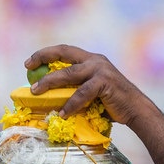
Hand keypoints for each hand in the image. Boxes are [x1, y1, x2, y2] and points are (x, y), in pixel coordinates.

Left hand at [24, 45, 146, 125]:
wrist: (135, 110)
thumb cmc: (111, 105)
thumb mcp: (91, 93)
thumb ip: (75, 89)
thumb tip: (50, 98)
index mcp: (91, 59)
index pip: (65, 51)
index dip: (46, 53)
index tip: (30, 62)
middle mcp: (95, 60)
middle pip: (64, 53)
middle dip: (43, 57)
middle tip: (28, 67)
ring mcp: (100, 69)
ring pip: (69, 73)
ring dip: (50, 82)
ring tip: (37, 92)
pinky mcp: (105, 82)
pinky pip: (82, 93)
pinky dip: (71, 104)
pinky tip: (62, 113)